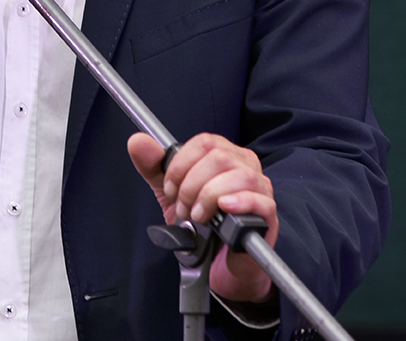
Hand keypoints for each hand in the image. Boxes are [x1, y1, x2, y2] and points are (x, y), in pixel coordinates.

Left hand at [128, 132, 279, 303]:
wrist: (216, 263)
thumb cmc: (200, 225)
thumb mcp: (171, 194)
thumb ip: (154, 168)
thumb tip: (137, 141)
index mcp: (225, 154)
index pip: (205, 142)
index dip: (181, 164)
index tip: (170, 188)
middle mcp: (246, 166)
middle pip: (219, 157)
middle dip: (192, 185)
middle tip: (183, 209)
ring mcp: (260, 189)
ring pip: (239, 176)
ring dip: (209, 197)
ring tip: (198, 217)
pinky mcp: (268, 215)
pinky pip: (260, 200)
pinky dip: (239, 202)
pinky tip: (223, 209)